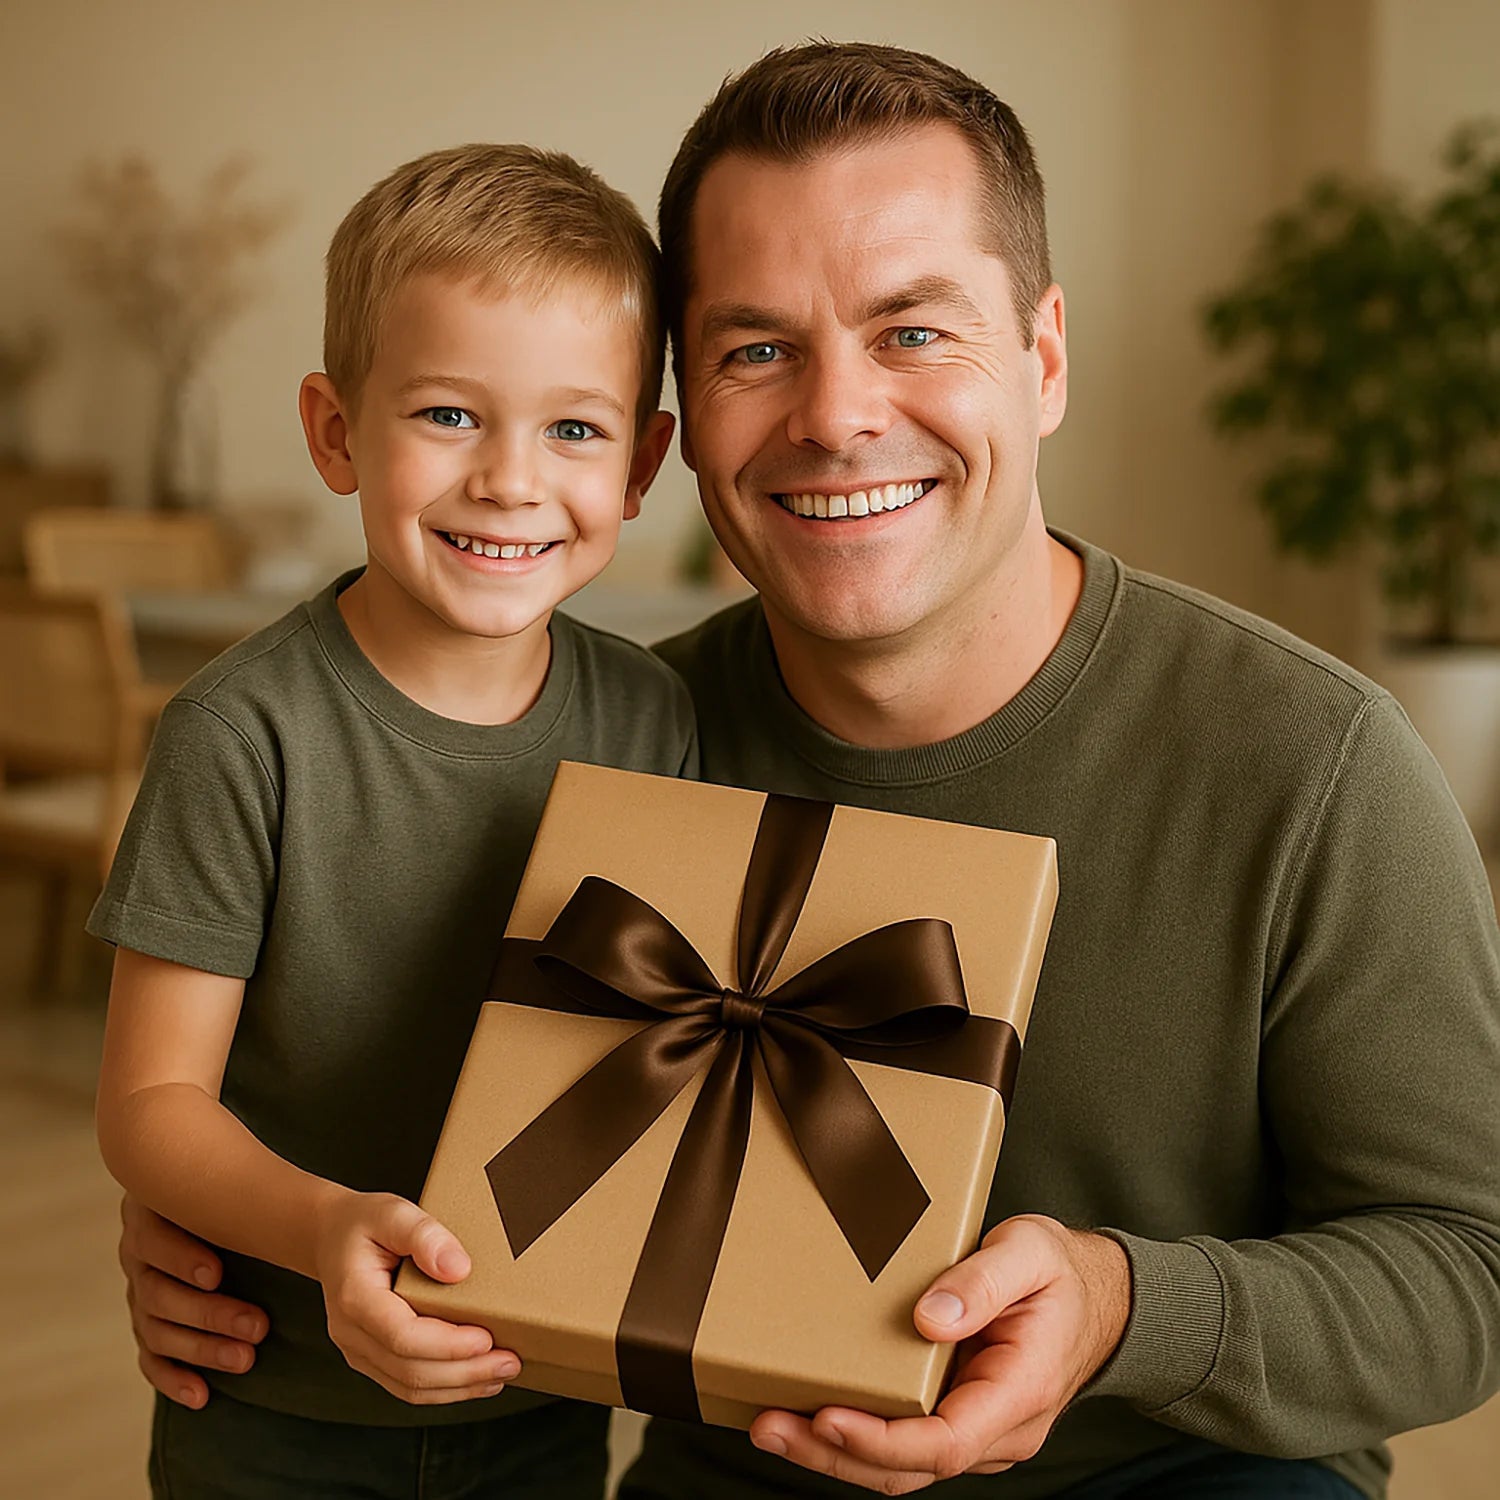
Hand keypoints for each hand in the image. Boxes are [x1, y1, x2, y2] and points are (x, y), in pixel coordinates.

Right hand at [120, 1194, 269, 1408]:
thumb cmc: (235, 1191)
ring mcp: (141, 1293)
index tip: (217, 1273)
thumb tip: (299, 1197)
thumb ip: (247, 1190)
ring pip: (158, 1329)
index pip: (153, 1238)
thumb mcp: (232, 1184)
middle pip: (157, 1292)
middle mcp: (139, 1256)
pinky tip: (202, 1394)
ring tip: (247, 1358)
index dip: (180, 1257)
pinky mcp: (150, 1327)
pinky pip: (152, 1358)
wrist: (217, 1208)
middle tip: (258, 1326)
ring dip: (202, 1348)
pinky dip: (174, 1378)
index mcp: (152, 1213)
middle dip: (209, 1313)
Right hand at [311, 1188, 521, 1405]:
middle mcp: (351, 1333)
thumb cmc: (364, 1223)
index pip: (403, 1336)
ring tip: (501, 1375)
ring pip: (409, 1387)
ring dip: (459, 1387)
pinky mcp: (372, 1358)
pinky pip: (406, 1384)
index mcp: (355, 1298)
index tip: (488, 1339)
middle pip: (410, 1370)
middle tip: (510, 1363)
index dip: (448, 1344)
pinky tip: (475, 1379)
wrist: (331, 1236)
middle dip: (464, 1372)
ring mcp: (359, 1351)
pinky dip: (444, 1388)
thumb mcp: (392, 1212)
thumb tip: (459, 1269)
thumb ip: (424, 1235)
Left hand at [748, 1216, 1130, 1493]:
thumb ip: (984, 1282)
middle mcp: (996, 1428)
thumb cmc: (1063, 1274)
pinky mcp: (955, 1413)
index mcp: (1018, 1394)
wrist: (1099, 1298)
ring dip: (832, 1451)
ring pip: (899, 1465)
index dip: (880, 1440)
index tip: (827, 1416)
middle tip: (769, 1424)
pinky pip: (901, 1440)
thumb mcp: (1032, 1254)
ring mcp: (975, 1428)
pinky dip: (852, 1434)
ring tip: (769, 1422)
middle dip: (833, 1454)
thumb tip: (929, 1319)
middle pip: (909, 1469)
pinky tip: (807, 1411)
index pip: (943, 1442)